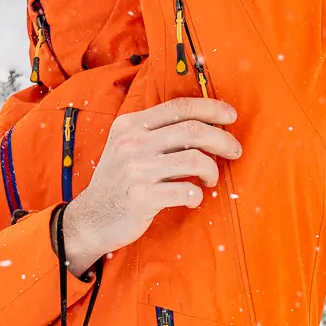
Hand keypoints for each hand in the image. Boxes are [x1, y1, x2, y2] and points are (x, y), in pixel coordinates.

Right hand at [60, 98, 241, 275]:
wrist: (90, 219)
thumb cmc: (118, 182)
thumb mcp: (126, 146)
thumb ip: (156, 132)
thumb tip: (204, 123)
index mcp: (130, 125)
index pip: (179, 107)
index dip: (211, 108)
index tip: (231, 116)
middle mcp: (132, 144)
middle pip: (193, 130)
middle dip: (222, 139)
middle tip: (235, 151)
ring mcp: (136, 170)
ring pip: (195, 160)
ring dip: (212, 170)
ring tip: (210, 180)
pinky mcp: (142, 198)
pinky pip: (186, 191)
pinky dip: (197, 195)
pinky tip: (193, 198)